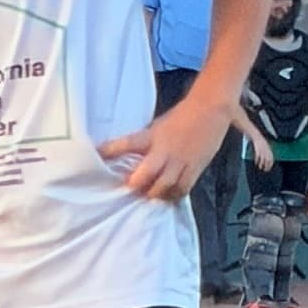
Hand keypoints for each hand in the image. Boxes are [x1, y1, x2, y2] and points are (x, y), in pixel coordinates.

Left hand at [104, 92, 228, 200]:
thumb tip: (130, 157)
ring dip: (153, 194)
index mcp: (152, 136)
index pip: (126, 143)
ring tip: (148, 197)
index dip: (110, 150)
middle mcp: (165, 150)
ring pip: (164, 185)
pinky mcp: (195, 168)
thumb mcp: (158, 126)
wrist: (210, 109)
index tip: (97, 155)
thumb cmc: (182, 116)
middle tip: (129, 189)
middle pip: (146, 173)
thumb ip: (146, 142)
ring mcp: (181, 161)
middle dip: (136, 185)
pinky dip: (173, 195)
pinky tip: (168, 198)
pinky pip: (183, 188)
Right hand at [247, 131, 273, 170]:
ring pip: (263, 159)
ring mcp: (262, 150)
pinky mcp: (257, 149)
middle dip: (266, 166)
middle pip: (268, 160)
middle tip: (265, 170)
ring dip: (261, 164)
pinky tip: (256, 163)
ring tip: (260, 167)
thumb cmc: (260, 141)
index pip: (271, 159)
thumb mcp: (265, 146)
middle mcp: (266, 150)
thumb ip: (267, 152)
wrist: (256, 135)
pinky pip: (258, 156)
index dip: (270, 165)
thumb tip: (267, 160)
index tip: (268, 168)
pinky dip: (257, 160)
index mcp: (269, 150)